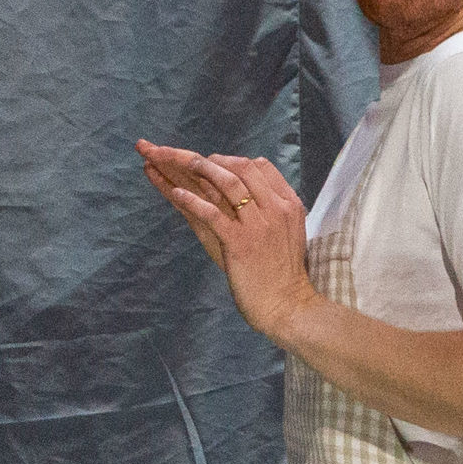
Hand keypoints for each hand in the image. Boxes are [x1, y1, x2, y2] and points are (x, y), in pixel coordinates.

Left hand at [138, 140, 313, 343]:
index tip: (213, 162)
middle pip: (240, 168)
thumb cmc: (283, 274)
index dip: (233, 160)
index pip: (260, 166)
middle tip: (183, 157)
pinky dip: (191, 200)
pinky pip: (212, 213)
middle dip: (208, 158)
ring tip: (175, 163)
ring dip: (197, 168)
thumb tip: (245, 192)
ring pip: (227, 183)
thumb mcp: (284, 233)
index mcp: (288, 204)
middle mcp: (275, 208)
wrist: (288, 306)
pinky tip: (175, 192)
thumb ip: (267, 210)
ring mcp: (258, 225)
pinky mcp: (239, 242)